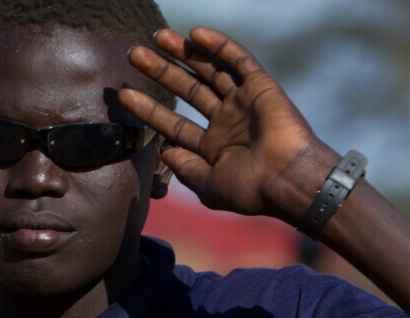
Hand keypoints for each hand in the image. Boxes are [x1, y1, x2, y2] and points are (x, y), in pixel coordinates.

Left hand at [121, 27, 337, 223]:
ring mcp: (242, 102)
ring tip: (158, 36)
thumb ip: (185, 168)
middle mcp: (225, 121)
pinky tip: (195, 34)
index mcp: (211, 147)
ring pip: (208, 70)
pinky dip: (219, 46)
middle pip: (186, 90)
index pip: (172, 123)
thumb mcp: (207, 185)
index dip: (148, 109)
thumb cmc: (248, 190)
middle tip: (134, 54)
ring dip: (184, 53)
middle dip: (160, 72)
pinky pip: (238, 60)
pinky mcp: (261, 87)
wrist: (286, 180)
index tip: (123, 96)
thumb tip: (165, 151)